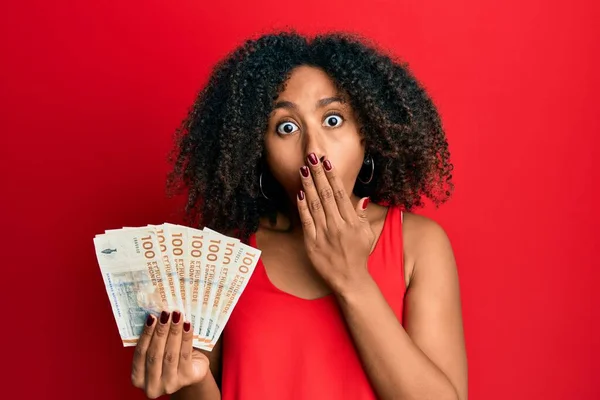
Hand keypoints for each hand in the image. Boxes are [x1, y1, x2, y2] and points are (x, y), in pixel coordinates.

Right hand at [131, 311, 209, 398]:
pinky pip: (185, 354)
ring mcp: (170, 384)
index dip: (146, 334)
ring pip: (170, 354)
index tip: (151, 317)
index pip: (140, 354)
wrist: (193, 371)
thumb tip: (154, 315)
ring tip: (176, 315)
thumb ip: (152, 341)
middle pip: (155, 354)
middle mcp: (152, 386)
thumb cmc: (170, 358)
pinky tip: (187, 325)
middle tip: (165, 313)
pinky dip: (186, 338)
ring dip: (173, 332)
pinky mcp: (187, 378)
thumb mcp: (157, 353)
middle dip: (160, 331)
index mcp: (138, 379)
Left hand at [296, 153, 375, 294]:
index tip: (327, 162)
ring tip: (303, 169)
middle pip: (326, 194)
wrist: (350, 280)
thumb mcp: (366, 234)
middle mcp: (337, 225)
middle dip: (318, 174)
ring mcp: (324, 234)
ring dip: (308, 185)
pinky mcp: (312, 243)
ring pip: (314, 204)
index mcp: (352, 221)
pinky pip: (306, 221)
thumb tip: (362, 197)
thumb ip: (362, 215)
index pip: (340, 193)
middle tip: (311, 157)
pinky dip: (302, 207)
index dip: (332, 176)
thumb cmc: (359, 255)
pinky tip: (299, 193)